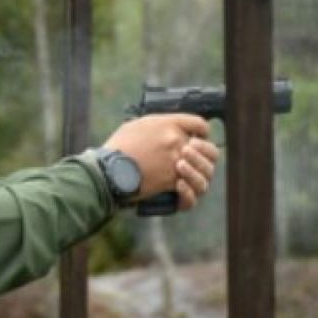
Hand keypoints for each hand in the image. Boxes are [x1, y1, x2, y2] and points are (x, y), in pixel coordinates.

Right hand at [102, 114, 219, 210]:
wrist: (108, 169)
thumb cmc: (118, 147)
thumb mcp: (136, 126)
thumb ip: (156, 126)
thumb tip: (165, 129)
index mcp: (169, 124)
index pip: (200, 123)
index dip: (203, 132)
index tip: (199, 139)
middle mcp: (177, 141)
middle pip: (209, 149)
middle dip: (206, 156)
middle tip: (196, 161)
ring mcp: (176, 163)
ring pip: (205, 172)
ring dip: (199, 175)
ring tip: (186, 176)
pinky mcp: (171, 182)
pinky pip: (191, 191)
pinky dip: (189, 194)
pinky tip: (181, 189)